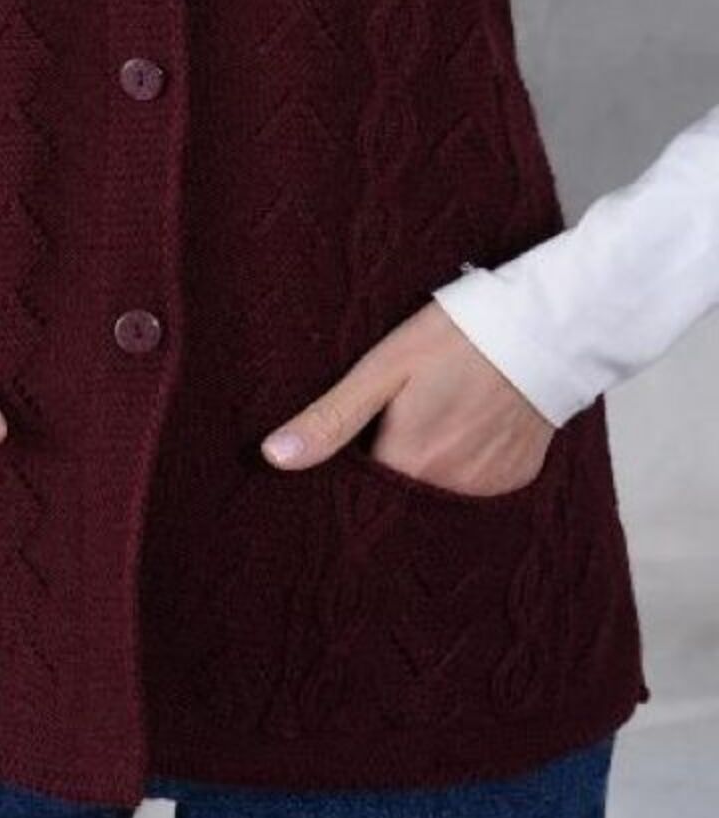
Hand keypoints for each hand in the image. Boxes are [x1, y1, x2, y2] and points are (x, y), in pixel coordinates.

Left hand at [260, 297, 554, 493]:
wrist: (542, 327)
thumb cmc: (456, 337)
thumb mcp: (383, 368)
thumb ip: (331, 418)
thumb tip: (274, 458)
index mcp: (409, 464)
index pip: (361, 487)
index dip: (350, 464)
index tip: (354, 438)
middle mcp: (449, 489)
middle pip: (400, 491)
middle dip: (389, 466)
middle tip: (397, 417)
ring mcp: (488, 487)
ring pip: (438, 488)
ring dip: (428, 464)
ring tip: (436, 415)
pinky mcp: (517, 478)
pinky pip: (478, 484)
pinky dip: (467, 462)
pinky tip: (468, 425)